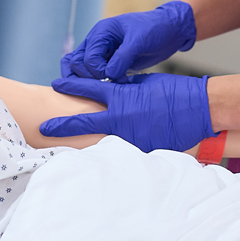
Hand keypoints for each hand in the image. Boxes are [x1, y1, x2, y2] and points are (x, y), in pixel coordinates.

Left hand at [39, 72, 216, 152]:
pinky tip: (100, 157)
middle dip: (61, 125)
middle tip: (43, 127)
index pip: (87, 88)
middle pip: (83, 122)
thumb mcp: (143, 83)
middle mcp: (120, 117)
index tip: (56, 83)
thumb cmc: (172, 91)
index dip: (70, 85)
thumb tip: (111, 91)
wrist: (196, 108)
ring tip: (66, 145)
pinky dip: (111, 151)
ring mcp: (128, 136)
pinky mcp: (139, 149)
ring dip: (84, 142)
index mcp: (120, 96)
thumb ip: (124, 89)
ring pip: (99, 140)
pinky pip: (121, 150)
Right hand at [61, 0, 195, 80]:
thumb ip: (123, 57)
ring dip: (89, 81)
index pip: (86, 57)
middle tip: (108, 84)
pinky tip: (111, 89)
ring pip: (82, 70)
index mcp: (101, 32)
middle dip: (89, 77)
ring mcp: (103, 53)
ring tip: (106, 88)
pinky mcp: (111, 63)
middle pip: (77, 64)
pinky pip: (96, 75)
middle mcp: (98, 42)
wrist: (169, 31)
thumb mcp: (139, 40)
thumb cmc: (154, 28)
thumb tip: (108, 75)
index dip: (96, 71)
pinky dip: (98, 83)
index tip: (112, 76)